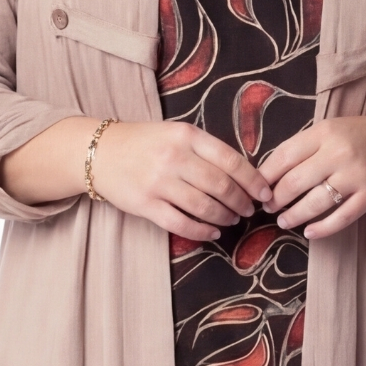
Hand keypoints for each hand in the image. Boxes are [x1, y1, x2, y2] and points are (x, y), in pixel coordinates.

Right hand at [87, 118, 274, 240]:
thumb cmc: (144, 143)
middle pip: (221, 186)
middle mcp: (174, 157)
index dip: (253, 180)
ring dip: (225, 217)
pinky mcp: (146, 204)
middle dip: (241, 202)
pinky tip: (213, 232)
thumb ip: (205, 149)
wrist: (100, 152)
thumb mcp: (176, 133)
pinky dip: (203, 230)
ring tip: (232, 219)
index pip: (230, 160)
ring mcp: (158, 182)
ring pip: (204, 206)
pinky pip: (182, 223)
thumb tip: (244, 173)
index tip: (264, 193)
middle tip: (249, 210)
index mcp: (186, 136)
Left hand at [260, 109, 365, 237]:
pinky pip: (341, 217)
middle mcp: (340, 153)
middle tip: (269, 207)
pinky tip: (309, 232)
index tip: (258, 188)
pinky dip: (322, 228)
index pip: (284, 156)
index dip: (266, 176)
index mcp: (325, 133)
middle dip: (276, 199)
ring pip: (315, 202)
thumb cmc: (359, 137)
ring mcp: (356, 176)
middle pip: (295, 182)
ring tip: (283, 221)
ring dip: (294, 215)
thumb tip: (267, 172)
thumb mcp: (330, 130)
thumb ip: (302, 147)